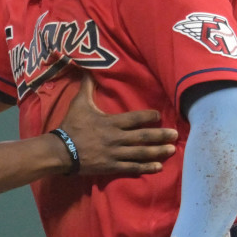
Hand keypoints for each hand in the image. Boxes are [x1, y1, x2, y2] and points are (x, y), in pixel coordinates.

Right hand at [55, 73, 176, 175]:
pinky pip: (132, 167)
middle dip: (160, 135)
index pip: (135, 118)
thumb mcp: (79, 103)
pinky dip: (146, 167)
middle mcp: (116, 138)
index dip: (149, 117)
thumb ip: (87, 87)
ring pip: (141, 153)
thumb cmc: (71, 126)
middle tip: (175, 135)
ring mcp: (115, 154)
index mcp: (111, 122)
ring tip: (172, 150)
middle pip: (143, 137)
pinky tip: (158, 167)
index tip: (159, 116)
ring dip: (157, 151)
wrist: (61, 151)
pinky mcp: (112, 166)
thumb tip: (88, 69)